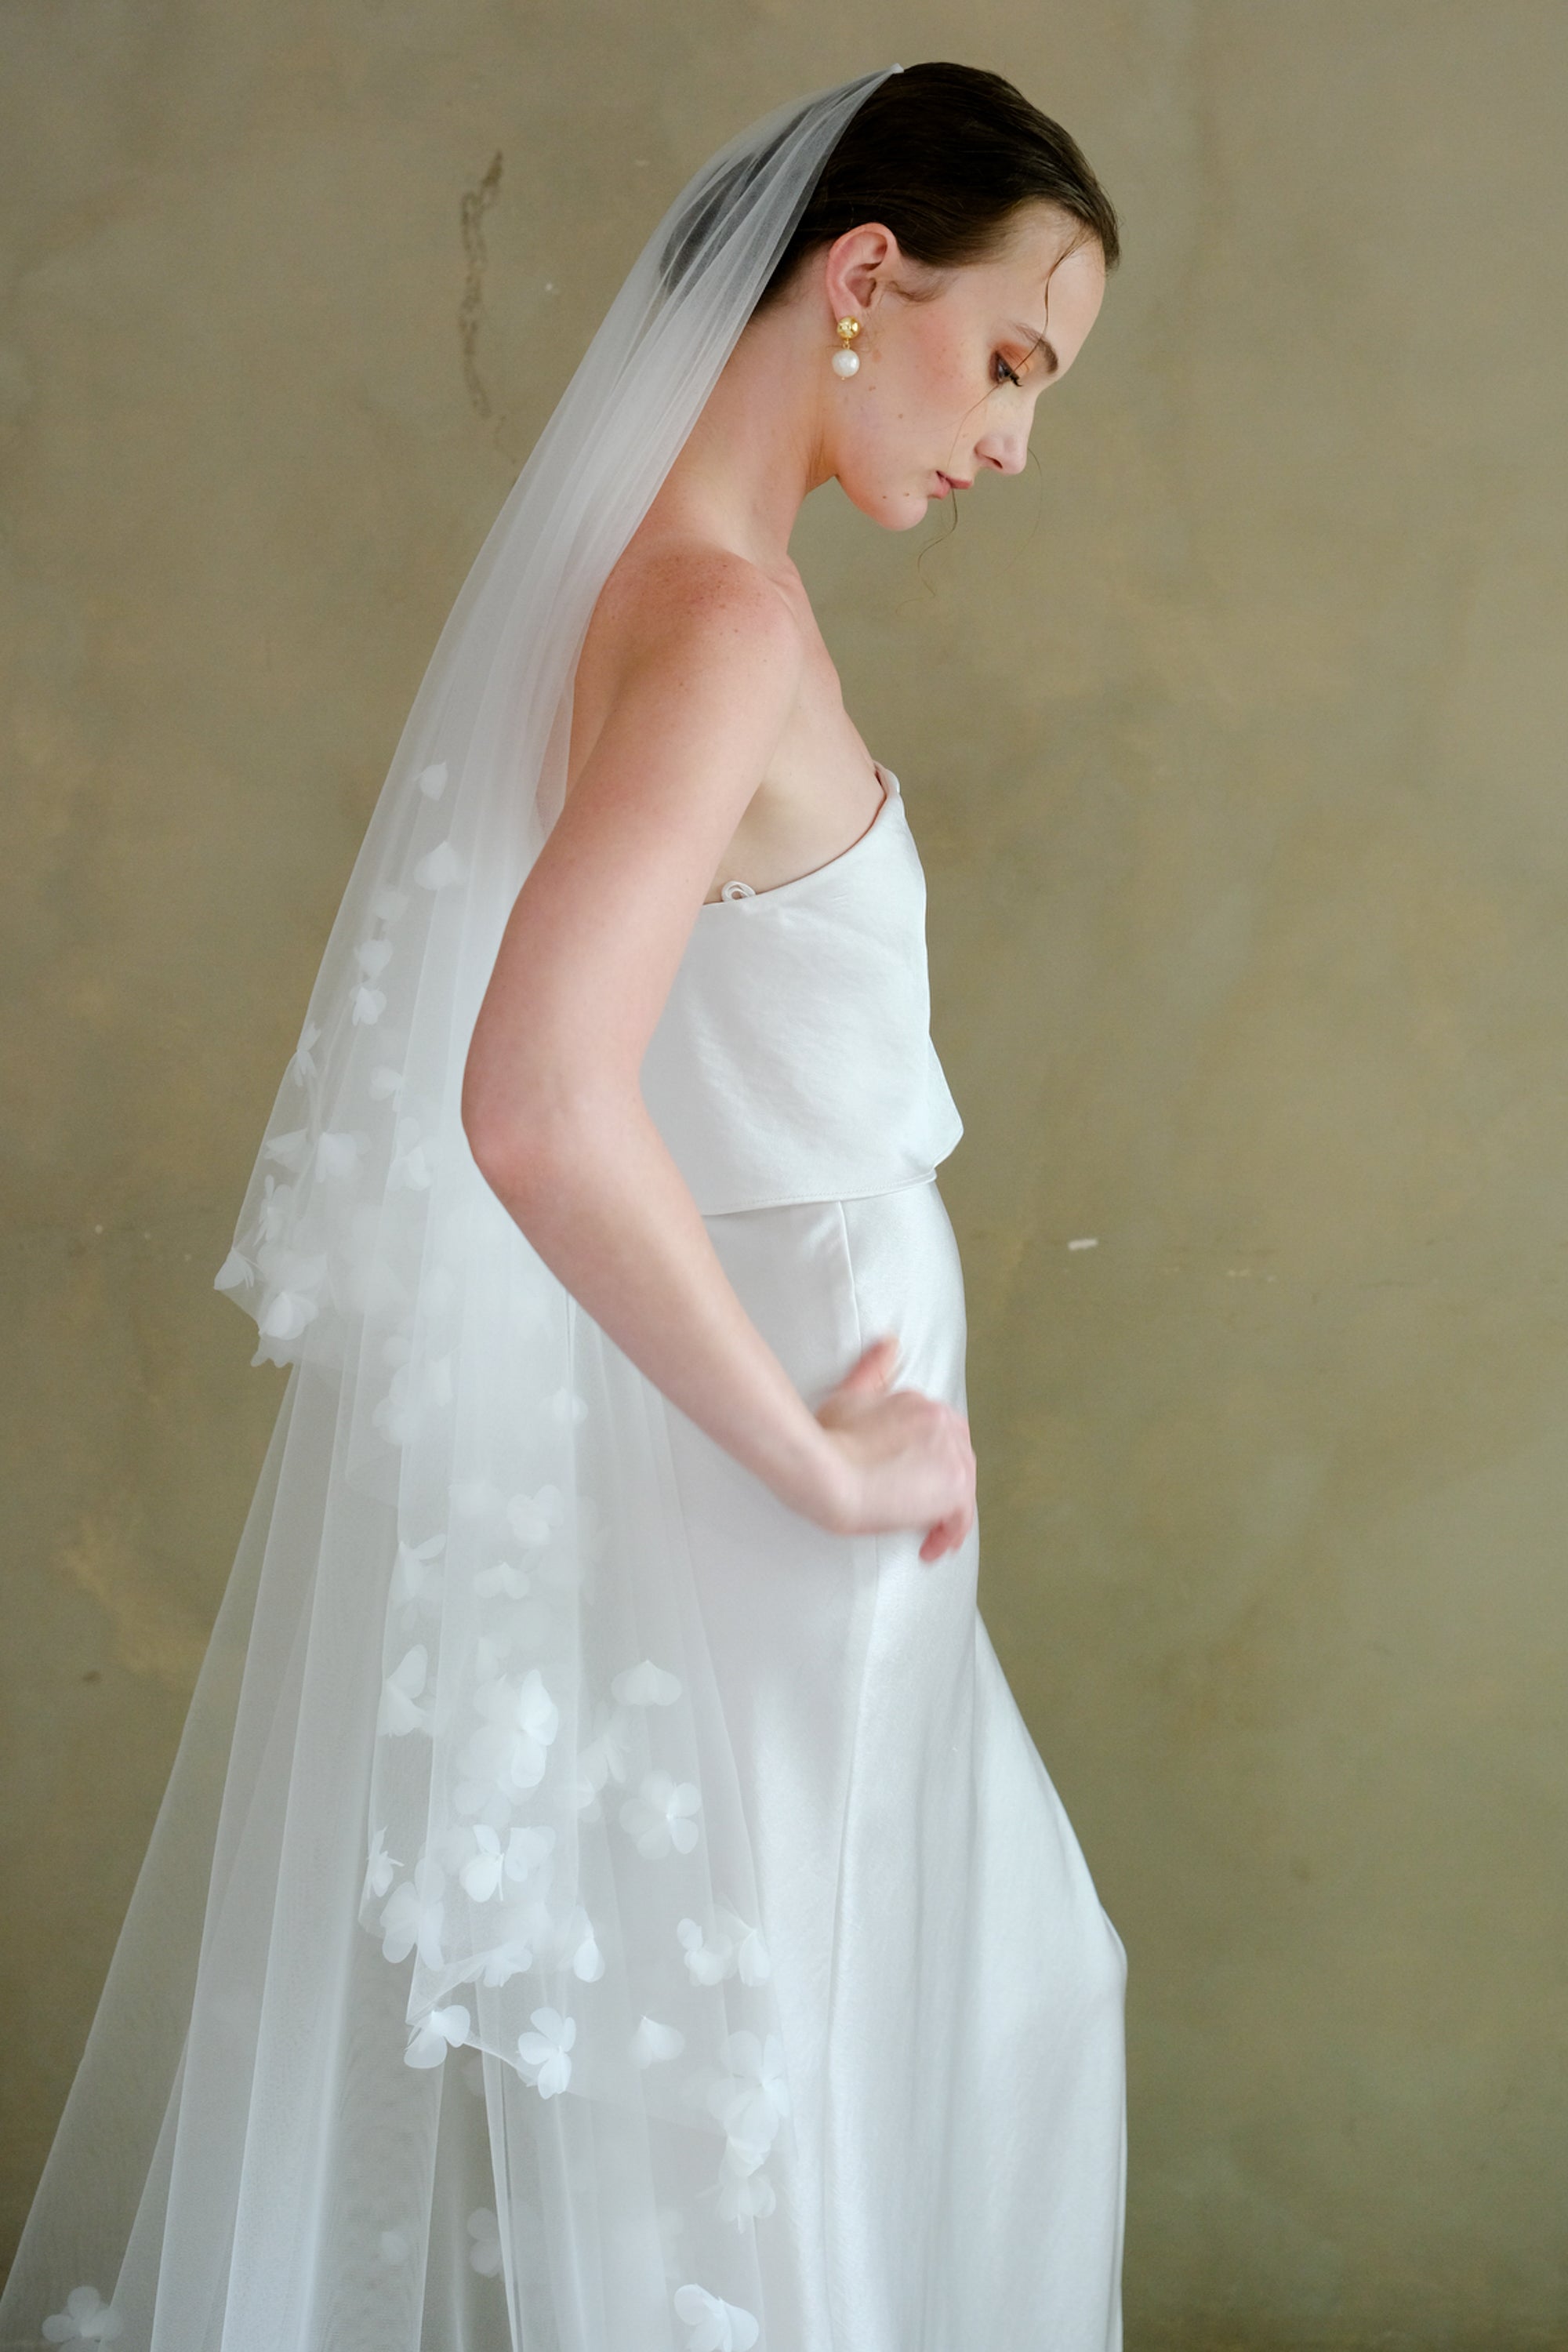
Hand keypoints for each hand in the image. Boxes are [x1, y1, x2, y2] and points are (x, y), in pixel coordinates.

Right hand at [811, 1335, 975, 1561]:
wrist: (825, 1473)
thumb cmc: (828, 1438)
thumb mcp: (851, 1395)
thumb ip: (873, 1370)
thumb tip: (890, 1342)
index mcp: (922, 1404)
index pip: (941, 1433)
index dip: (928, 1460)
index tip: (910, 1478)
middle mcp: (944, 1423)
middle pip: (957, 1458)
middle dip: (940, 1484)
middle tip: (916, 1509)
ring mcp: (951, 1454)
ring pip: (962, 1486)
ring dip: (945, 1510)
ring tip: (922, 1532)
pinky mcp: (953, 1488)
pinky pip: (962, 1516)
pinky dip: (949, 1533)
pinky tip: (930, 1548)